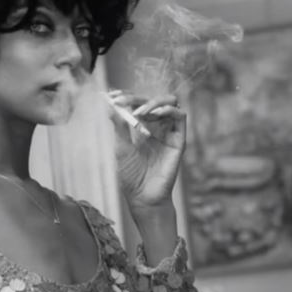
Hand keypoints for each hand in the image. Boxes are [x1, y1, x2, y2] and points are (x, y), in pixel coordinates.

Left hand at [107, 90, 185, 209]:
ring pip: (169, 103)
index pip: (137, 104)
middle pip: (152, 101)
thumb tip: (110, 106)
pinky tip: (156, 114)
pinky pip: (181, 117)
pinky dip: (169, 110)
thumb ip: (119, 126)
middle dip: (136, 98)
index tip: (111, 95)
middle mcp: (156, 128)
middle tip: (121, 101)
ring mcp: (168, 133)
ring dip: (153, 102)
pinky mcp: (179, 140)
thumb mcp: (120, 148)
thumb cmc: (131, 175)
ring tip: (139, 113)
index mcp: (141, 128)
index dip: (126, 96)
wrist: (142, 196)